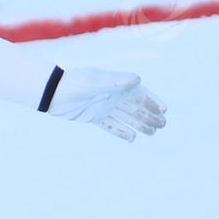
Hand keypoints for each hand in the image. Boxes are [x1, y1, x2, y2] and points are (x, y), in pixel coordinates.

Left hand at [46, 68, 167, 141]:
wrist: (54, 92)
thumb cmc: (76, 82)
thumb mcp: (97, 81)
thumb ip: (117, 82)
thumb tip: (138, 80)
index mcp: (116, 85)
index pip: (139, 93)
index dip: (152, 101)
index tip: (165, 110)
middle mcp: (112, 96)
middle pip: (135, 107)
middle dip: (150, 115)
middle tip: (163, 125)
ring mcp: (103, 107)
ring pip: (126, 118)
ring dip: (140, 124)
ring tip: (153, 133)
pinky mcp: (93, 117)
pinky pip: (110, 126)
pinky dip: (121, 132)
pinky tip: (132, 138)